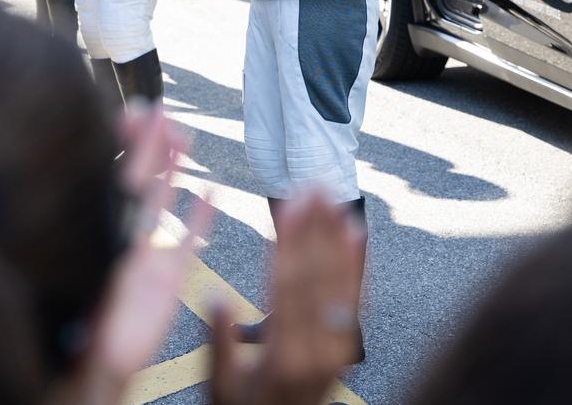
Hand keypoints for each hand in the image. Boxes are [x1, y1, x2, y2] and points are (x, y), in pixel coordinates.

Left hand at [70, 112, 211, 400]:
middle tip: (162, 111)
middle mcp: (123, 235)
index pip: (115, 174)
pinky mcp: (168, 278)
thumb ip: (94, 224)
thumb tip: (89, 179)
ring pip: (163, 201)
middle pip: (139, 179)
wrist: (99, 359)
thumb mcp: (86, 261)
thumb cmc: (81, 314)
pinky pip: (188, 241)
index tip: (133, 111)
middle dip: (150, 145)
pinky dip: (200, 217)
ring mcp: (147, 254)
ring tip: (183, 136)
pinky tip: (211, 190)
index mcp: (102, 227)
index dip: (123, 143)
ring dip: (173, 169)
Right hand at [210, 192, 365, 404]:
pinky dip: (355, 264)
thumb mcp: (221, 384)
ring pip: (339, 283)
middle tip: (313, 186)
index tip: (290, 205)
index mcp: (283, 354)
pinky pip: (353, 298)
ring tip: (333, 198)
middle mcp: (317, 348)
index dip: (291, 242)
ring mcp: (336, 347)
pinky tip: (354, 235)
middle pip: (317, 276)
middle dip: (315, 227)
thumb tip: (216, 298)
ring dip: (336, 237)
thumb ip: (219, 343)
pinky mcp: (344, 345)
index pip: (288, 285)